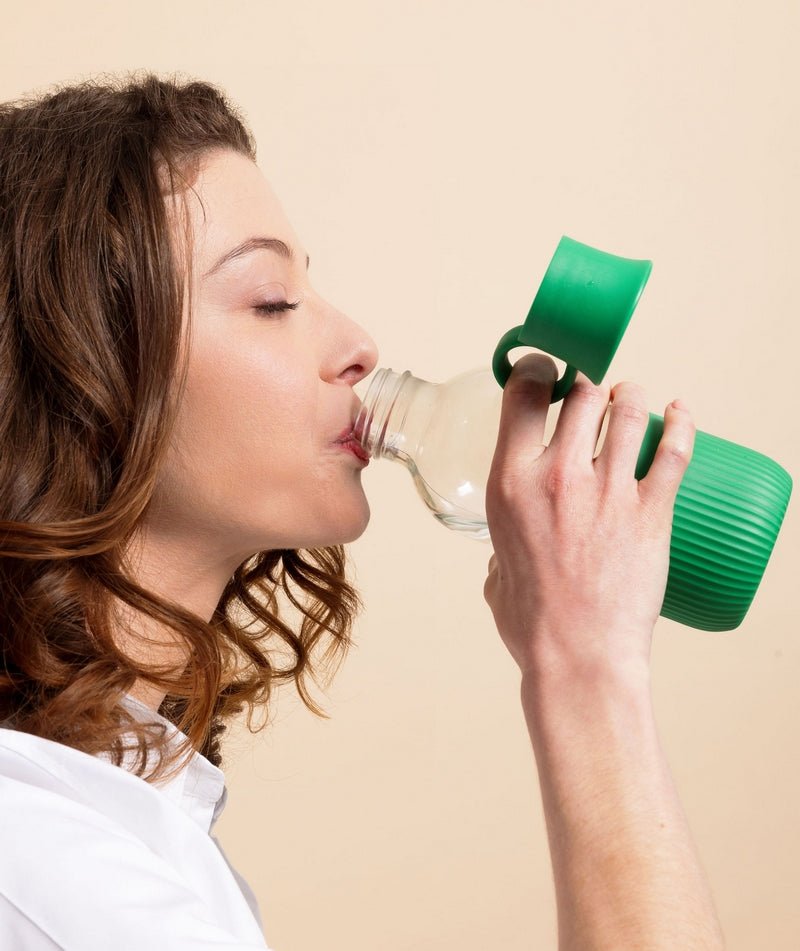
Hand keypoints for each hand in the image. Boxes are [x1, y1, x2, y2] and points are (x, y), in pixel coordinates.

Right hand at [484, 354, 694, 681]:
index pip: (522, 394)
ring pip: (628, 411)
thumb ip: (501, 547)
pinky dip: (682, 422)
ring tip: (631, 398)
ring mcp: (609, 491)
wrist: (579, 659)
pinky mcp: (652, 512)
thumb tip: (510, 550)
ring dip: (630, 395)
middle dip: (587, 384)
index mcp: (511, 483)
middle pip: (581, 392)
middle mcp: (559, 475)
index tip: (543, 370)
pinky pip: (674, 450)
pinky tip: (681, 411)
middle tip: (591, 393)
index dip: (535, 369)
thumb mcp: (495, 570)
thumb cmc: (533, 624)